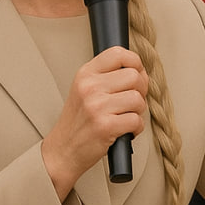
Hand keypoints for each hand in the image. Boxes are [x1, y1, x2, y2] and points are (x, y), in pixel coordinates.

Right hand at [41, 46, 147, 198]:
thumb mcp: (85, 90)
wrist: (62, 150)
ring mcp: (97, 106)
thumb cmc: (79, 122)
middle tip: (133, 102)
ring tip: (126, 117)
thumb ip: (107, 77)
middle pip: (134, 76)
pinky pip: (137, 121)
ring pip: (138, 99)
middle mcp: (90, 87)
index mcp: (85, 74)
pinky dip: (136, 128)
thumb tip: (140, 71)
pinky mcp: (105, 126)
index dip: (135, 62)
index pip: (118, 53)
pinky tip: (126, 131)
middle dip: (141, 90)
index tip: (137, 74)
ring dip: (138, 111)